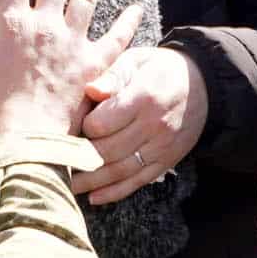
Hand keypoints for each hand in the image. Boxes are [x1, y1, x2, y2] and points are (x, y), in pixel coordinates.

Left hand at [76, 46, 208, 206]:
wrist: (203, 86)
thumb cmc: (159, 69)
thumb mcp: (136, 60)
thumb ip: (113, 75)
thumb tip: (91, 90)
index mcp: (143, 98)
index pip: (101, 123)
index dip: (82, 126)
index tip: (69, 126)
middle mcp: (154, 126)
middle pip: (107, 151)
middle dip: (78, 158)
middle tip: (54, 161)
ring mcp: (161, 147)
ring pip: (119, 171)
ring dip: (90, 182)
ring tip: (64, 184)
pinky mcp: (166, 162)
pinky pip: (137, 182)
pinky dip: (114, 192)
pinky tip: (93, 197)